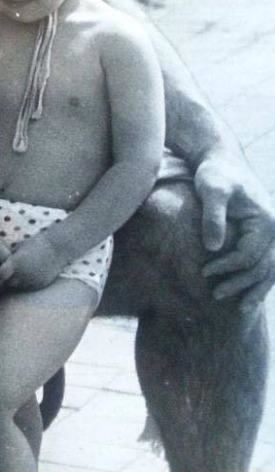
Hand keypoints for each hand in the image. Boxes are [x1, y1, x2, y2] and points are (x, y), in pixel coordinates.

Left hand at [0, 233, 63, 291]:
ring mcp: (31, 281)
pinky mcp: (39, 285)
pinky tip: (29, 274)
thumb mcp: (19, 248)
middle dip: (5, 281)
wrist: (57, 248)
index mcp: (16, 263)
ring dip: (16, 282)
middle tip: (5, 275)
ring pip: (18, 286)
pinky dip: (26, 283)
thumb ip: (9, 258)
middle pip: (7, 283)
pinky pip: (28, 287)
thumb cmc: (36, 243)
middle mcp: (22, 275)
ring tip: (19, 273)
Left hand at [196, 150, 274, 308]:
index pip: (249, 256)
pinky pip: (266, 265)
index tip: (204, 271)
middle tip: (215, 295)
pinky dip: (259, 282)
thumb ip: (212, 216)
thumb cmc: (216, 173)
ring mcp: (272, 234)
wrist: (222, 162)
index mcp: (266, 221)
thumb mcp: (212, 189)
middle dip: (241, 284)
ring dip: (255, 290)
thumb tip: (213, 247)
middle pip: (262, 268)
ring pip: (269, 271)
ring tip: (239, 309)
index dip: (227, 267)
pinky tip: (249, 297)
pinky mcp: (264, 236)